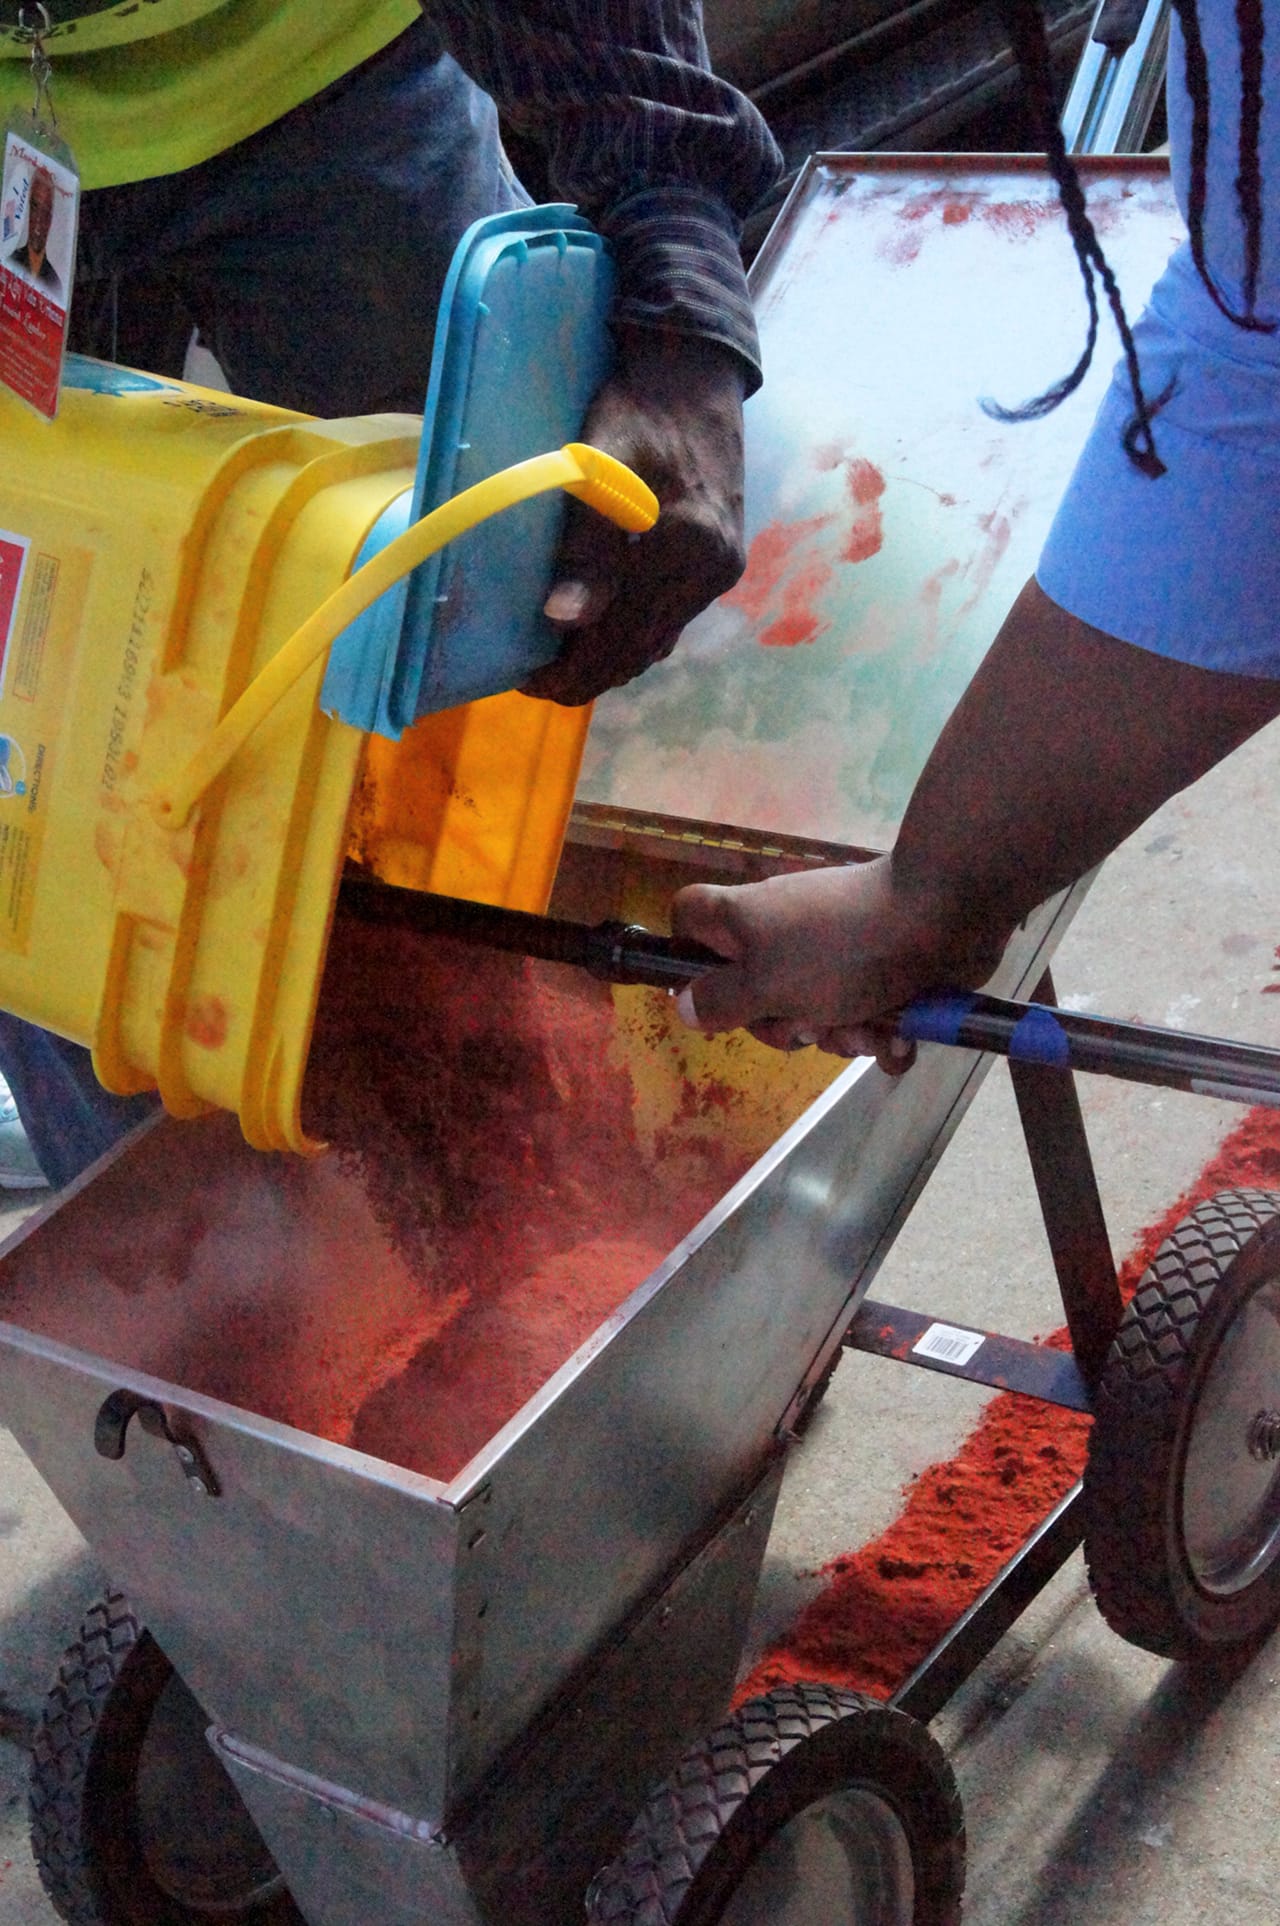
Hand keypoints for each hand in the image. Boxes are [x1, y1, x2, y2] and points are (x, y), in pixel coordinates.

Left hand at [522, 326, 746, 706]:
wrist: (695, 367)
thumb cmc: (637, 409)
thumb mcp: (597, 469)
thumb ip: (586, 547)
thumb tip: (565, 619)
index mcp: (685, 553)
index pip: (620, 645)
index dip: (570, 673)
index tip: (524, 678)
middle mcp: (710, 573)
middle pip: (640, 653)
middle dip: (586, 672)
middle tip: (535, 675)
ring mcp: (720, 568)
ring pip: (658, 639)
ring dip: (610, 655)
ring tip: (561, 655)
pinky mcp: (721, 556)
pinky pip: (672, 615)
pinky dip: (635, 630)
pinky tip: (605, 624)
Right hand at [670, 859, 1011, 1070]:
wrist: (943, 917)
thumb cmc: (841, 950)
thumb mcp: (767, 984)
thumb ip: (721, 1000)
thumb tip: (684, 1006)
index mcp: (746, 921)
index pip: (691, 918)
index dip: (687, 953)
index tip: (708, 990)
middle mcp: (786, 932)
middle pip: (755, 990)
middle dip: (785, 1024)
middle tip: (807, 1023)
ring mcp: (836, 950)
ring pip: (816, 1010)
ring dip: (842, 1034)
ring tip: (868, 1028)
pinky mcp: (882, 967)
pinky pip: (865, 1013)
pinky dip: (882, 1033)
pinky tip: (898, 1039)